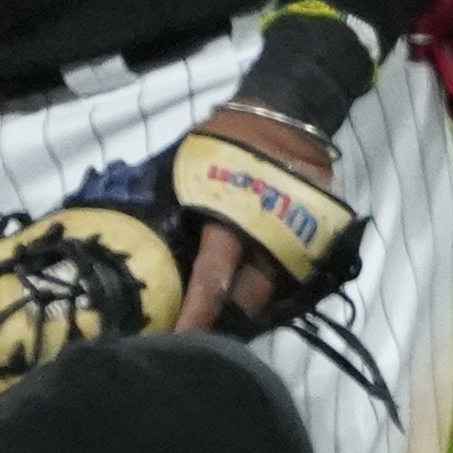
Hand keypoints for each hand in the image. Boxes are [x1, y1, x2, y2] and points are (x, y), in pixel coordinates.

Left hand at [169, 105, 339, 334]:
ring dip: (252, 309)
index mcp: (233, 216)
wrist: (288, 113)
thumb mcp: (191, 167)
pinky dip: (275, 287)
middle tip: (202, 339)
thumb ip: (176, 204)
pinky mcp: (319, 236)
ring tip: (229, 323)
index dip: (197, 313)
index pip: (214, 276)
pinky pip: (296, 274)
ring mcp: (301, 237)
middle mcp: (271, 234)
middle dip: (228, 321)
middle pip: (251, 297)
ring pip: (276, 292)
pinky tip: (255, 294)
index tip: (180, 339)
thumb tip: (133, 240)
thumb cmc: (228, 139)